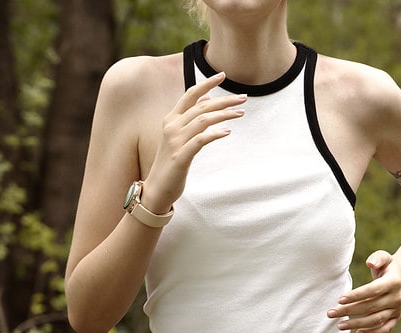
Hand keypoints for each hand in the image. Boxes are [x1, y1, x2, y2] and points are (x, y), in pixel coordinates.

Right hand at [142, 73, 246, 211]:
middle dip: (224, 100)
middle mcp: (172, 127)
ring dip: (224, 115)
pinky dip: (215, 134)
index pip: (190, 95)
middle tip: (243, 98)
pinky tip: (227, 132)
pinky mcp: (181, 157)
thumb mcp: (179, 136)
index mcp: (171, 119)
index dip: (206, 83)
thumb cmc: (171, 162)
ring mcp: (175, 141)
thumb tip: (207, 99)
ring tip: (240, 114)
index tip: (223, 75)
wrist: (157, 188)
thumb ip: (191, 117)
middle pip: (202, 106)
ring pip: (203, 120)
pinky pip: (201, 140)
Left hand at [327, 251, 400, 332]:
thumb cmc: (387, 266)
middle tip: (331, 313)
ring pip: (375, 320)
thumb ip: (377, 258)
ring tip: (339, 325)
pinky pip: (385, 329)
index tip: (339, 300)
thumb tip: (369, 264)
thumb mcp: (384, 257)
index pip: (373, 290)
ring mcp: (397, 309)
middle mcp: (397, 297)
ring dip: (356, 324)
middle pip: (370, 307)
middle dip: (349, 311)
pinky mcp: (395, 318)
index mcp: (394, 282)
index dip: (356, 295)